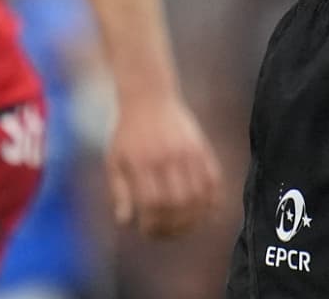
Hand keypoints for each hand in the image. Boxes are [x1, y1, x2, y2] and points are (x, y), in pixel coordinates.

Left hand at [107, 92, 221, 238]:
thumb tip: (126, 222)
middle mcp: (167, 157)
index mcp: (143, 162)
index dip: (153, 224)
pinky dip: (212, 199)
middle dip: (174, 225)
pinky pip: (213, 179)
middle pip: (178, 202)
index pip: (153, 203)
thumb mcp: (115, 159)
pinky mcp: (201, 147)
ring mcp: (187, 152)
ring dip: (194, 217)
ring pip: (198, 194)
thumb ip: (119, 191)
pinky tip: (205, 211)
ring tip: (185, 225)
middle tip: (167, 233)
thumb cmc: (128, 132)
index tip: (148, 230)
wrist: (149, 96)